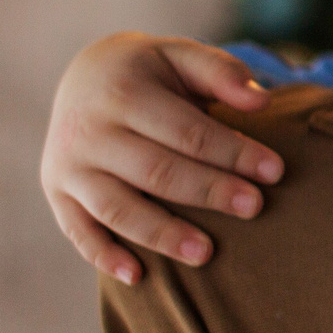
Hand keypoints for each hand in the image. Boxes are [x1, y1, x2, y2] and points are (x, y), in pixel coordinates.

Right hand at [38, 32, 284, 284]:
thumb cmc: (150, 72)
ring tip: (207, 253)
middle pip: (155, 171)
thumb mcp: (181, 56)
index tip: (274, 171)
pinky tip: (139, 276)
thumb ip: (221, 72)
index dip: (232, 152)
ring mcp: (68, 165)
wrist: (85, 77)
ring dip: (161, 234)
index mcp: (122, 91)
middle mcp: (87, 130)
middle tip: (254, 207)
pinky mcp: (57, 192)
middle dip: (208, 191)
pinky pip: (78, 231)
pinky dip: (104, 256)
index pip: (186, 131)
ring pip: (116, 208)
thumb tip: (262, 100)